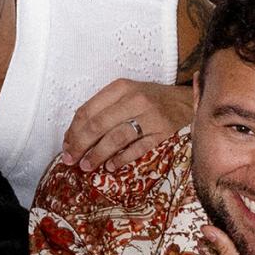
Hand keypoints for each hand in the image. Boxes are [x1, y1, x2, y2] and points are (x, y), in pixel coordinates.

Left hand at [60, 80, 193, 172]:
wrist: (188, 102)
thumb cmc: (150, 100)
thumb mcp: (126, 95)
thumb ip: (101, 111)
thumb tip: (73, 137)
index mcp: (120, 88)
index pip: (87, 110)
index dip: (73, 131)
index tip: (66, 146)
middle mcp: (135, 99)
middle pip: (98, 125)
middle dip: (80, 145)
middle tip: (71, 160)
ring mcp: (151, 116)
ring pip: (116, 138)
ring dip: (97, 155)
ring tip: (86, 166)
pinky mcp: (164, 132)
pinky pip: (138, 149)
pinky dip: (122, 159)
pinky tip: (111, 166)